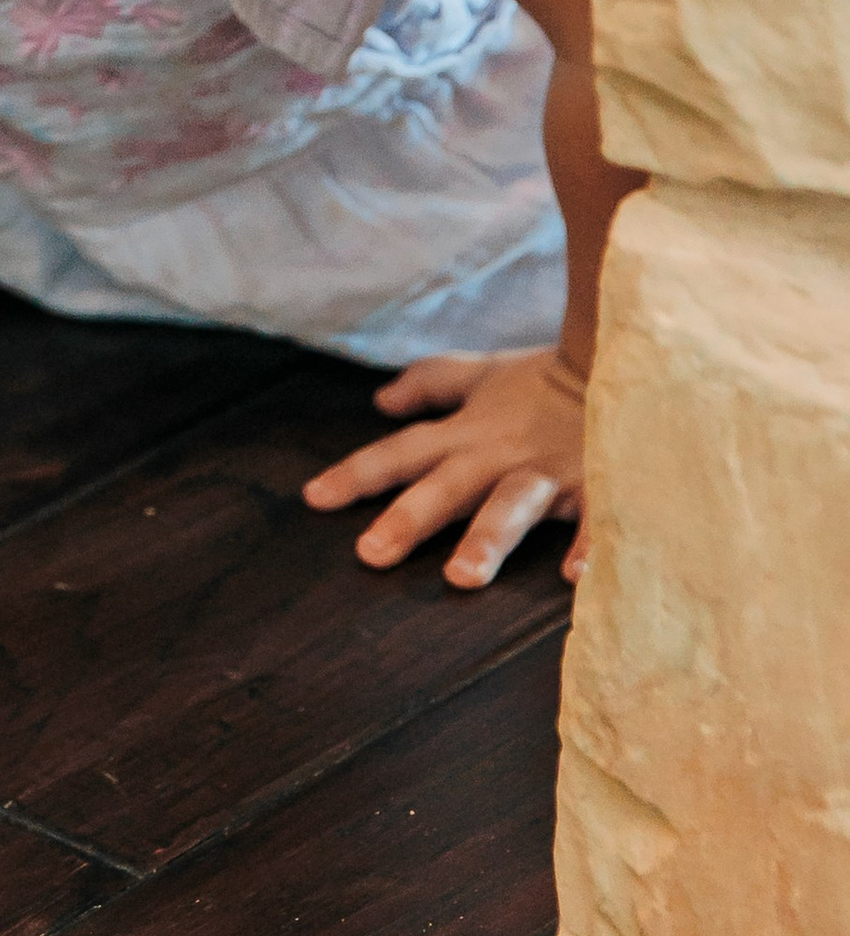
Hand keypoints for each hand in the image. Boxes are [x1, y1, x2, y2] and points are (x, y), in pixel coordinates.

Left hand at [302, 347, 587, 590]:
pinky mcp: (598, 481)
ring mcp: (548, 470)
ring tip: (462, 576)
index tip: (315, 498)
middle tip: (372, 554)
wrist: (620, 358)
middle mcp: (499, 455)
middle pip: (446, 486)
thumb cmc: (545, 379)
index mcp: (468, 434)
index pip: (401, 452)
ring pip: (511, 505)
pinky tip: (575, 576)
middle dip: (410, 518)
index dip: (357, 473)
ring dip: (487, 538)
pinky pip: (596, 516)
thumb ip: (429, 385)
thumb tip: (381, 399)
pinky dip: (589, 543)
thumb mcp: (480, 374)